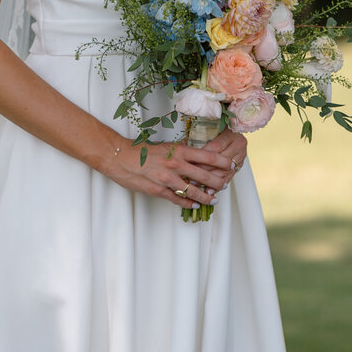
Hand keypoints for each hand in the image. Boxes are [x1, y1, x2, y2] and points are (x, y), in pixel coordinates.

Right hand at [105, 128, 247, 207]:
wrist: (120, 157)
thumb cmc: (141, 150)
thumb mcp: (165, 146)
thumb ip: (181, 151)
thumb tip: (197, 155)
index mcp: (179, 151)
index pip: (208, 157)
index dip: (223, 163)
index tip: (232, 166)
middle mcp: (176, 164)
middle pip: (205, 176)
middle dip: (218, 182)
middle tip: (225, 185)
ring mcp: (167, 179)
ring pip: (193, 191)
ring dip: (206, 197)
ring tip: (214, 200)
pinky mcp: (158, 190)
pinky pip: (177, 200)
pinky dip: (188, 204)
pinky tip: (195, 205)